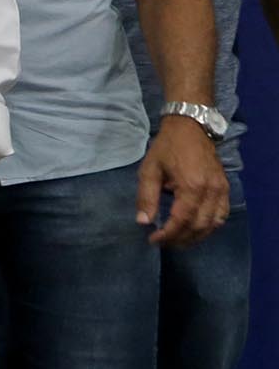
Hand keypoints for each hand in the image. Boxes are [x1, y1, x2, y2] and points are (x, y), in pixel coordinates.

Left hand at [138, 115, 228, 246]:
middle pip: (199, 226)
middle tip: (163, 242)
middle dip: (180, 239)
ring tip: (177, 240)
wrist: (191, 127)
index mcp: (191, 186)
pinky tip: (195, 229)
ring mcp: (221, 189)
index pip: (182, 220)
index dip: (168, 234)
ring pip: (213, 223)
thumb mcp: (149, 170)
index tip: (153, 240)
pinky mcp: (225, 187)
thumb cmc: (167, 147)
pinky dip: (210, 226)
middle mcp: (211, 191)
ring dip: (196, 236)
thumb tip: (143, 222)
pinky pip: (222, 214)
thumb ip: (146, 197)